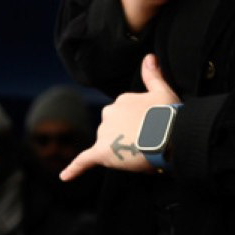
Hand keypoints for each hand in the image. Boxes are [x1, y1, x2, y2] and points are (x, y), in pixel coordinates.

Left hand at [60, 55, 180, 180]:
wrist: (171, 137)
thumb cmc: (170, 116)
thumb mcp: (163, 92)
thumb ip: (152, 75)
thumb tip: (148, 56)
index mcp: (122, 100)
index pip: (124, 115)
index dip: (138, 125)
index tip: (151, 130)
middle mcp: (109, 113)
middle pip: (112, 129)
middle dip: (125, 137)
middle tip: (148, 144)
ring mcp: (105, 133)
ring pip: (106, 144)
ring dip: (118, 150)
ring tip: (142, 154)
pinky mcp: (101, 152)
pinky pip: (84, 161)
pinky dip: (74, 169)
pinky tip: (64, 177)